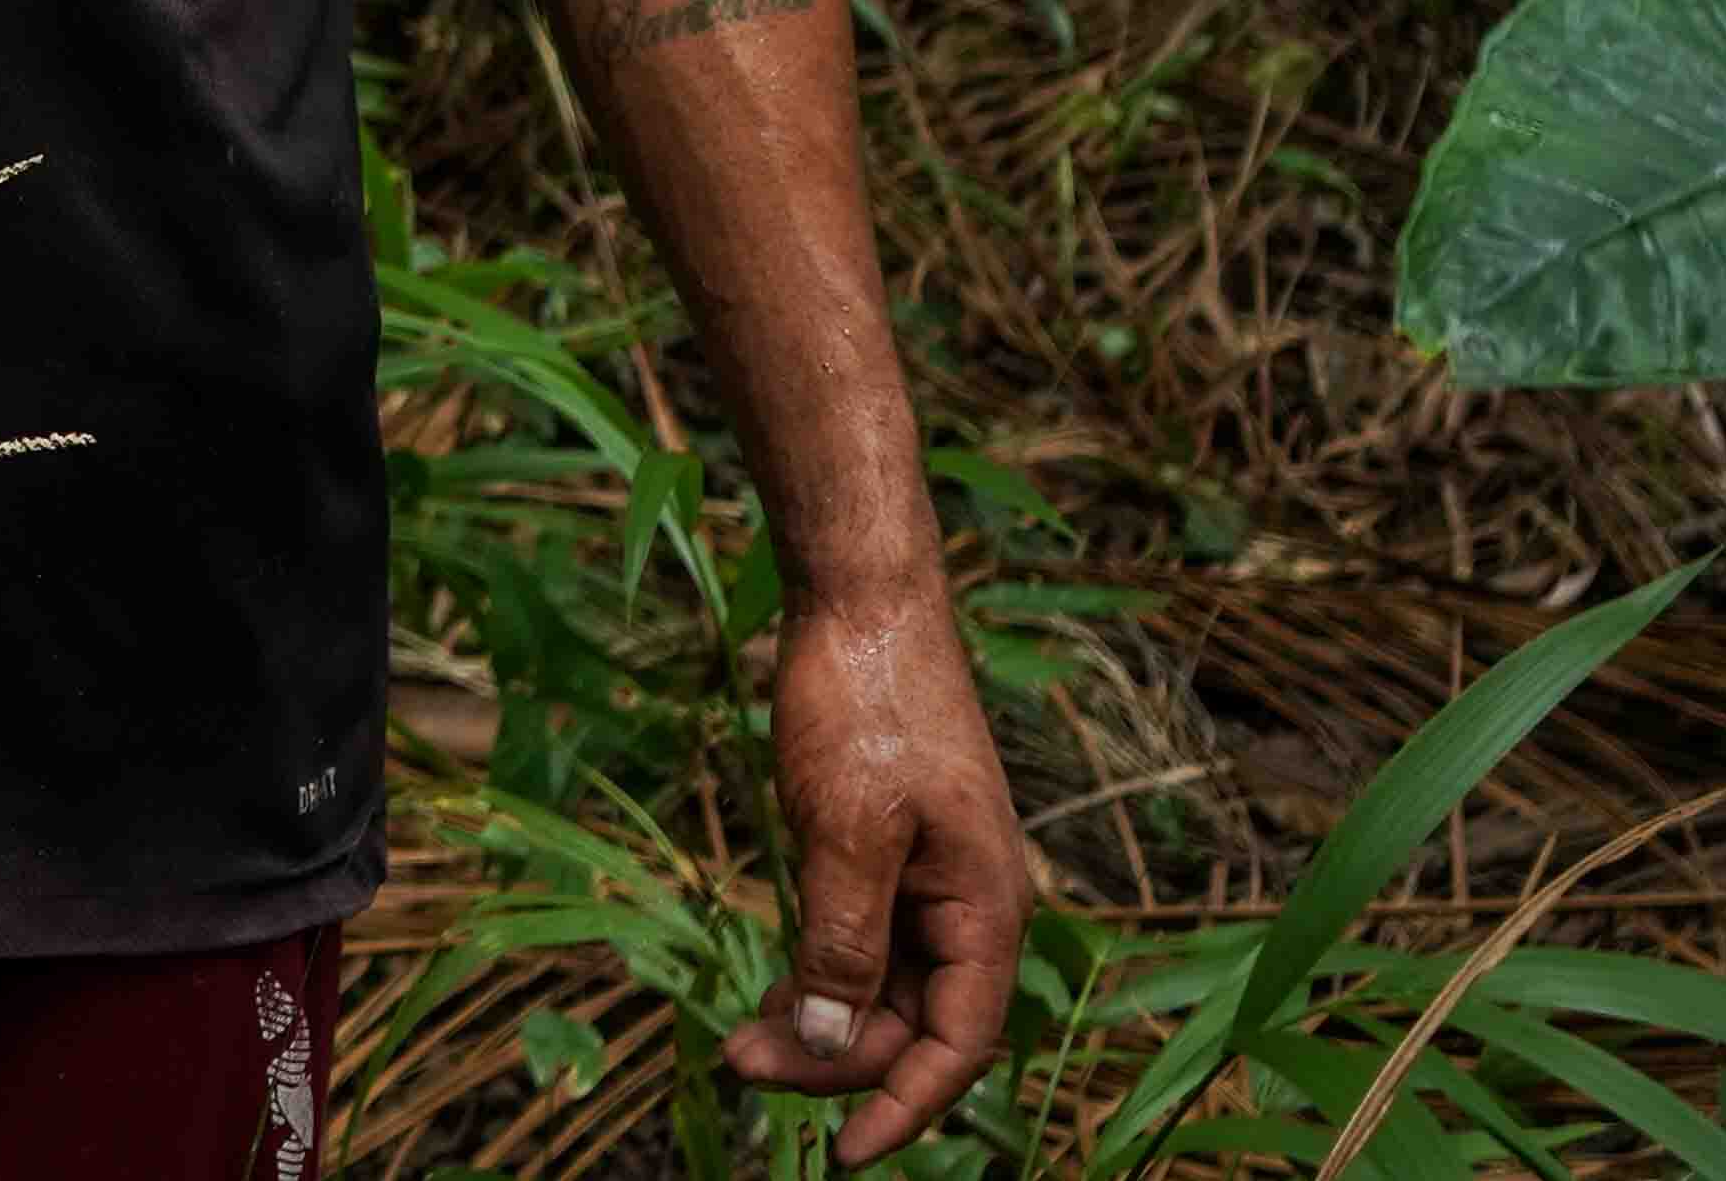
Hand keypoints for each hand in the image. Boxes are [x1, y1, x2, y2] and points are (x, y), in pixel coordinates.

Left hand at [721, 585, 1028, 1165]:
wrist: (860, 601)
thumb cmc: (866, 703)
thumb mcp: (845, 831)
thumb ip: (844, 942)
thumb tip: (837, 1046)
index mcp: (985, 905)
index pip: (958, 1043)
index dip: (903, 1107)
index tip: (842, 1156)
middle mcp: (971, 903)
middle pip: (914, 1024)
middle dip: (836, 1062)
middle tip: (740, 1066)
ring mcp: (933, 878)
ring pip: (885, 989)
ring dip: (823, 1025)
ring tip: (739, 1045)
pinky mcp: (892, 853)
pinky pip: (866, 943)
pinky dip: (823, 976)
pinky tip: (775, 997)